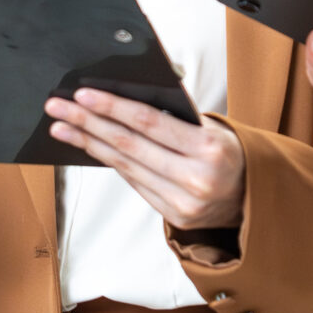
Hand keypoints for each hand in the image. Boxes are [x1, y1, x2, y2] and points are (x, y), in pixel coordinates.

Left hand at [45, 88, 244, 230]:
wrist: (254, 198)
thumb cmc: (229, 153)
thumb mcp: (213, 128)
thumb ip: (176, 118)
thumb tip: (125, 101)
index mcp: (208, 148)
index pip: (150, 123)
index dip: (113, 107)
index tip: (82, 95)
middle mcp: (196, 178)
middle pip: (129, 145)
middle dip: (88, 124)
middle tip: (58, 108)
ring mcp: (184, 202)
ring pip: (126, 167)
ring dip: (90, 144)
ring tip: (63, 128)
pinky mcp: (175, 217)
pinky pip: (135, 184)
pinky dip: (112, 163)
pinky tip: (92, 147)